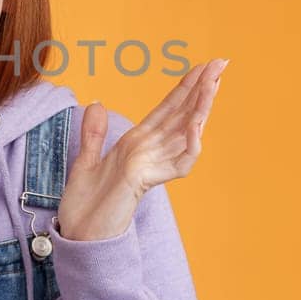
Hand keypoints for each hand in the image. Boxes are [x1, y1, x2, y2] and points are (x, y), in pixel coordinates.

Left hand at [57, 58, 228, 240]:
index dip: (185, 87)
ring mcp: (152, 166)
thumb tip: (96, 102)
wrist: (79, 236)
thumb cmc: (85, 206)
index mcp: (137, 143)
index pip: (167, 109)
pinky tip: (197, 125)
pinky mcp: (147, 182)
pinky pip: (178, 163)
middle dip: (202, 89)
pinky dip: (190, 145)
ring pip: (186, 133)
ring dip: (201, 108)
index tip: (202, 65)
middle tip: (222, 63)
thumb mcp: (86, 161)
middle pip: (183, 115)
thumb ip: (95, 133)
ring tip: (214, 83)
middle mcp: (150, 152)